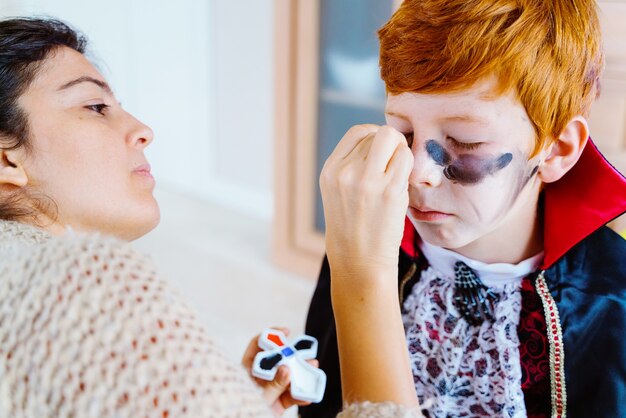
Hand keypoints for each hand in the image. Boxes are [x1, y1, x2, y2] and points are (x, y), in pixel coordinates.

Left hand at [241, 327, 317, 415]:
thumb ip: (273, 384)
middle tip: (306, 352)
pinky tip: (308, 396)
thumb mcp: (259, 396)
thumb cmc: (245, 407)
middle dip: (293, 355)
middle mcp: (260, 378)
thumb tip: (286, 369)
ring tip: (313, 366)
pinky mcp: (278, 404)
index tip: (287, 331)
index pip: (258, 346)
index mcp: (248, 370)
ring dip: (301, 373)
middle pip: (278, 360)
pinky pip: (291, 397)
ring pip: (288, 378)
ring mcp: (270, 390)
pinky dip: (300, 396)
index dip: (271, 336)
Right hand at [320, 124, 412, 278]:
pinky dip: (409, 165)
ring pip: (394, 140)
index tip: (382, 153)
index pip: (358, 132)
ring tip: (397, 175)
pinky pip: (406, 158)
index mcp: (331, 170)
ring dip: (401, 153)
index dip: (375, 137)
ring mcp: (367, 180)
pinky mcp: (390, 191)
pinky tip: (403, 182)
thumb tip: (384, 138)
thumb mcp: (339, 190)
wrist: (358, 259)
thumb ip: (353, 164)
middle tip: (394, 164)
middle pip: (378, 134)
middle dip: (391, 144)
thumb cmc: (354, 224)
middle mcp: (345, 172)